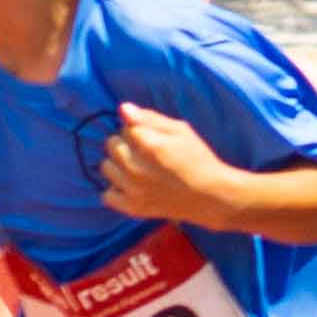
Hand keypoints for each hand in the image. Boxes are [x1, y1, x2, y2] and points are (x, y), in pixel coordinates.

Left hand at [95, 100, 239, 230]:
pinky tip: (131, 185)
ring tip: (137, 167)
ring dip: (118, 164)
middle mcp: (136, 168)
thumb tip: (123, 109)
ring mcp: (132, 190)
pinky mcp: (132, 208)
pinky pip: (107, 195)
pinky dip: (116, 188)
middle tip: (144, 151)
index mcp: (150, 145)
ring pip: (106, 167)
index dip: (138, 128)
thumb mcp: (180, 130)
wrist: (210, 196)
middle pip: (112, 144)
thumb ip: (150, 118)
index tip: (151, 136)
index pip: (125, 126)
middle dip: (125, 143)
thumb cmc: (197, 159)